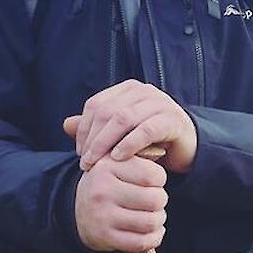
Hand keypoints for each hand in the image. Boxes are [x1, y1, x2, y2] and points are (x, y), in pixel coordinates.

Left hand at [62, 80, 197, 173]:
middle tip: (85, 162)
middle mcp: (143, 91)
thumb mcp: (119, 135)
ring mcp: (159, 103)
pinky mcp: (172, 119)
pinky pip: (146, 130)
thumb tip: (66, 124)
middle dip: (92, 138)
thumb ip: (95, 128)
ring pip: (123, 118)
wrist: (186, 148)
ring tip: (97, 163)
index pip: (96, 104)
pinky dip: (129, 144)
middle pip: (107, 111)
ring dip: (106, 143)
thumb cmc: (149, 141)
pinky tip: (118, 158)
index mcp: (128, 89)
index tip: (79, 153)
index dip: (84, 129)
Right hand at [74, 157, 167, 252]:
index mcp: (107, 167)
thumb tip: (163, 147)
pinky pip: (142, 242)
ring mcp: (103, 215)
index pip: (153, 174)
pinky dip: (154, 238)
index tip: (152, 182)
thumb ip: (136, 153)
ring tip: (154, 215)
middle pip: (155, 199)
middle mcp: (102, 190)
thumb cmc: (107, 184)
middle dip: (161, 201)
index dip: (160, 180)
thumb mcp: (115, 163)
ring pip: (151, 221)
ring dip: (159, 220)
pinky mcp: (105, 237)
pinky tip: (152, 232)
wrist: (78, 211)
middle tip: (154, 201)